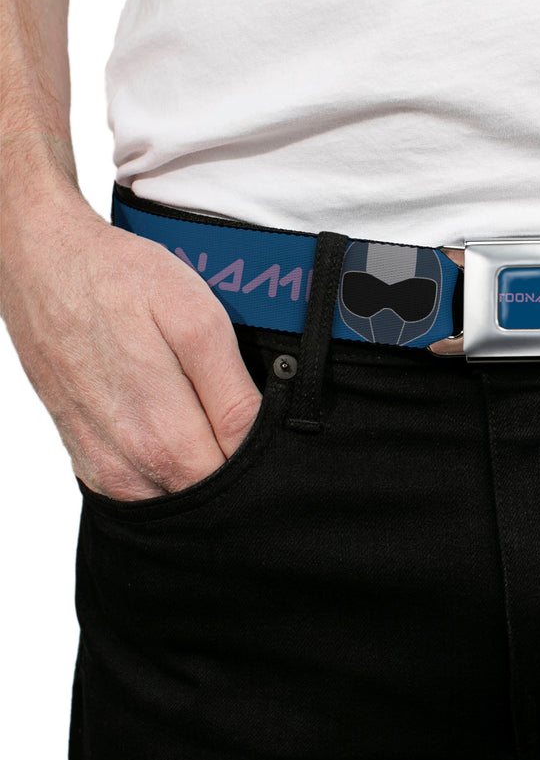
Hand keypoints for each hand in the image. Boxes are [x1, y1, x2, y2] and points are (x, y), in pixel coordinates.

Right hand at [1, 190, 261, 499]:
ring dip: (201, 468)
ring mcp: (103, 464)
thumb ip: (232, 394)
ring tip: (204, 414)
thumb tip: (260, 440)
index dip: (264, 458)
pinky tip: (172, 424)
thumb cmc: (120, 282)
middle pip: (207, 493)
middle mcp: (128, 462)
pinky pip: (141, 489)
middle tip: (235, 413)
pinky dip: (166, 468)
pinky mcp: (87, 457)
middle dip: (235, 465)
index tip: (273, 429)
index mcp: (163, 436)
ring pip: (176, 497)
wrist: (45, 263)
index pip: (236, 481)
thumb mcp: (198, 323)